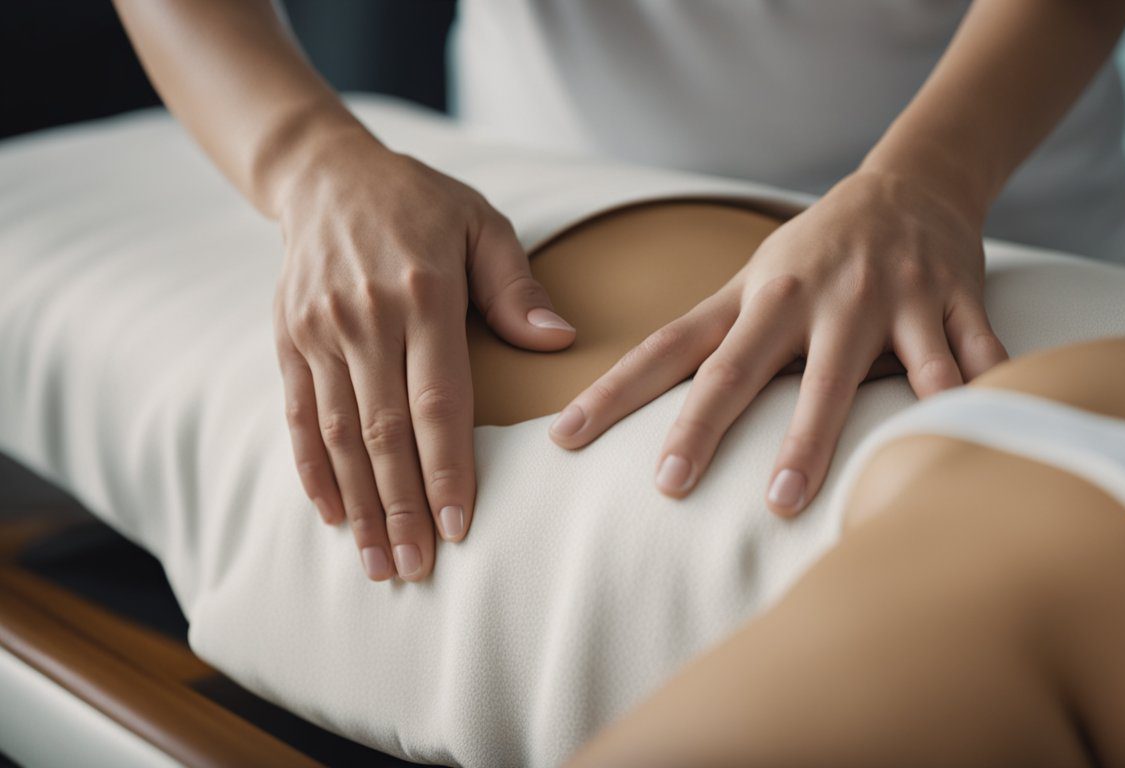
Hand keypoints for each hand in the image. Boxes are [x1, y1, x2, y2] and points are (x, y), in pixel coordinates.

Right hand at [273, 137, 574, 580]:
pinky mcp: (288, 340)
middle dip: (402, 506)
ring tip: (377, 562)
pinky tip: (333, 515)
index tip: (459, 524)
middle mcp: (365, 319)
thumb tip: (560, 343)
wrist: (327, 174)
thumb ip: (517, 287)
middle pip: (384, 431)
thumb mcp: (482, 225)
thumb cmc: (422, 203)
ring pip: (339, 434)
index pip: (438, 399)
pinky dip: (313, 469)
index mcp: (422, 295)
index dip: (447, 467)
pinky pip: (299, 415)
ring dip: (359, 504)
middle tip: (416, 569)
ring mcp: (320, 332)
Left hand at [548, 170, 1007, 515]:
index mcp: (758, 296)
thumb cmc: (822, 250)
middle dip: (706, 426)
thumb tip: (654, 404)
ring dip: (826, 435)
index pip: (671, 347)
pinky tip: (963, 439)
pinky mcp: (952, 301)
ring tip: (795, 497)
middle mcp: (813, 297)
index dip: (615, 392)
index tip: (566, 438)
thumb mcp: (760, 279)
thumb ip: (717, 337)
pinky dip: (972, 395)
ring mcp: (885, 298)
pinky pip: (966, 356)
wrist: (917, 181)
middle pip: (746, 368)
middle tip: (672, 483)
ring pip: (858, 373)